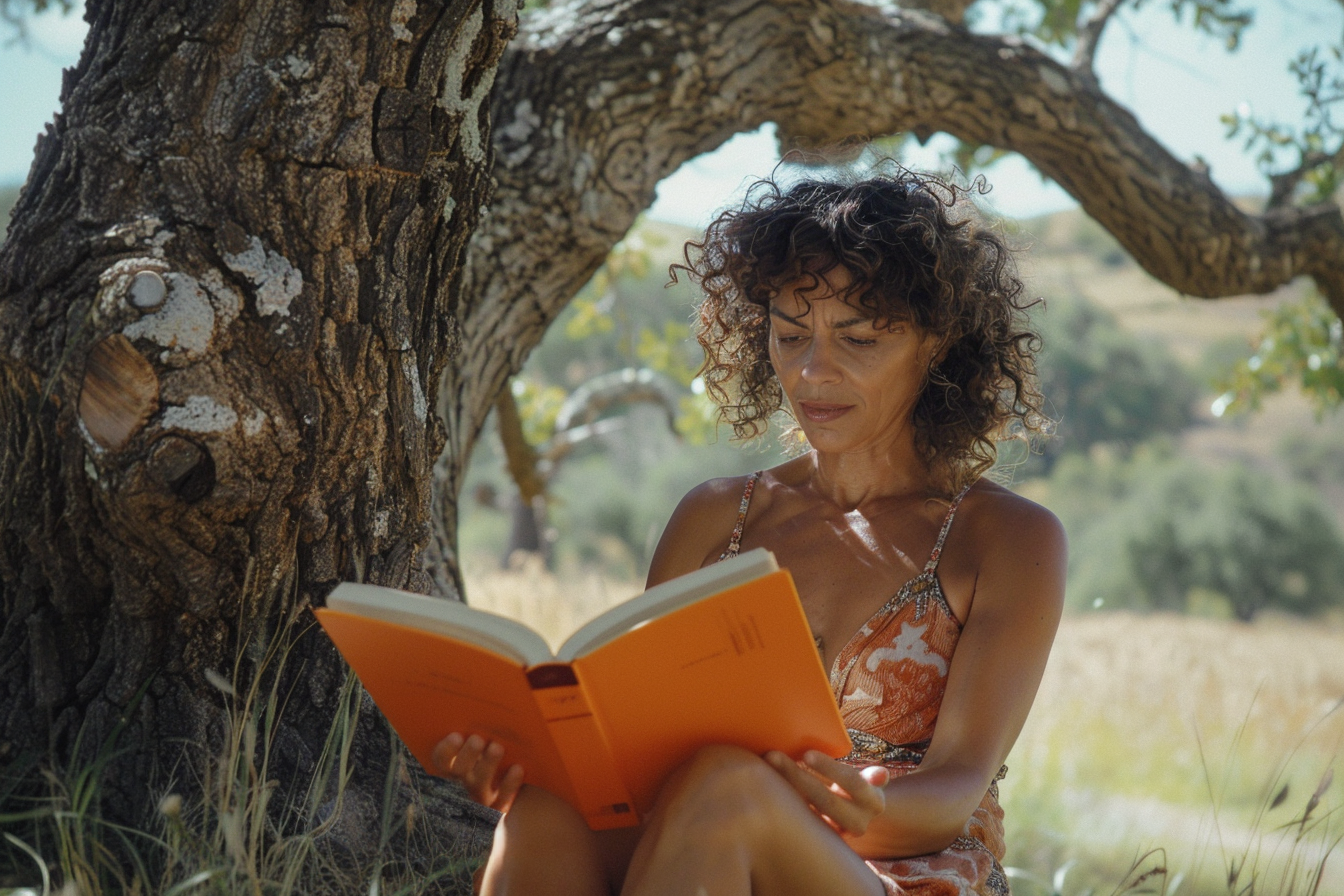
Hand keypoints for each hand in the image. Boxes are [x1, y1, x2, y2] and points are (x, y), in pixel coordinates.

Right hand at [432, 733, 524, 812]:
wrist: (495, 806)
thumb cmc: (479, 762)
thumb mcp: (469, 751)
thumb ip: (469, 737)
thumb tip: (479, 709)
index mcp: (448, 769)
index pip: (440, 760)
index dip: (446, 749)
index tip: (456, 735)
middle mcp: (459, 785)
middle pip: (459, 770)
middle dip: (468, 754)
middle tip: (477, 740)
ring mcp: (477, 798)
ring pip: (480, 782)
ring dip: (488, 764)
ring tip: (496, 748)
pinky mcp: (495, 809)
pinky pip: (502, 798)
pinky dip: (510, 784)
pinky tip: (518, 768)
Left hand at [764, 750, 888, 835]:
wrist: (855, 821)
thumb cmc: (855, 791)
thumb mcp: (868, 784)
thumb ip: (872, 777)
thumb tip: (881, 775)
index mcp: (874, 803)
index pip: (852, 782)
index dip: (829, 768)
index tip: (806, 753)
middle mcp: (858, 823)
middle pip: (825, 799)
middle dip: (798, 776)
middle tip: (773, 756)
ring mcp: (837, 833)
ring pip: (807, 811)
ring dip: (784, 788)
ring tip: (763, 766)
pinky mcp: (819, 839)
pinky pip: (797, 820)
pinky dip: (780, 801)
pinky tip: (761, 786)